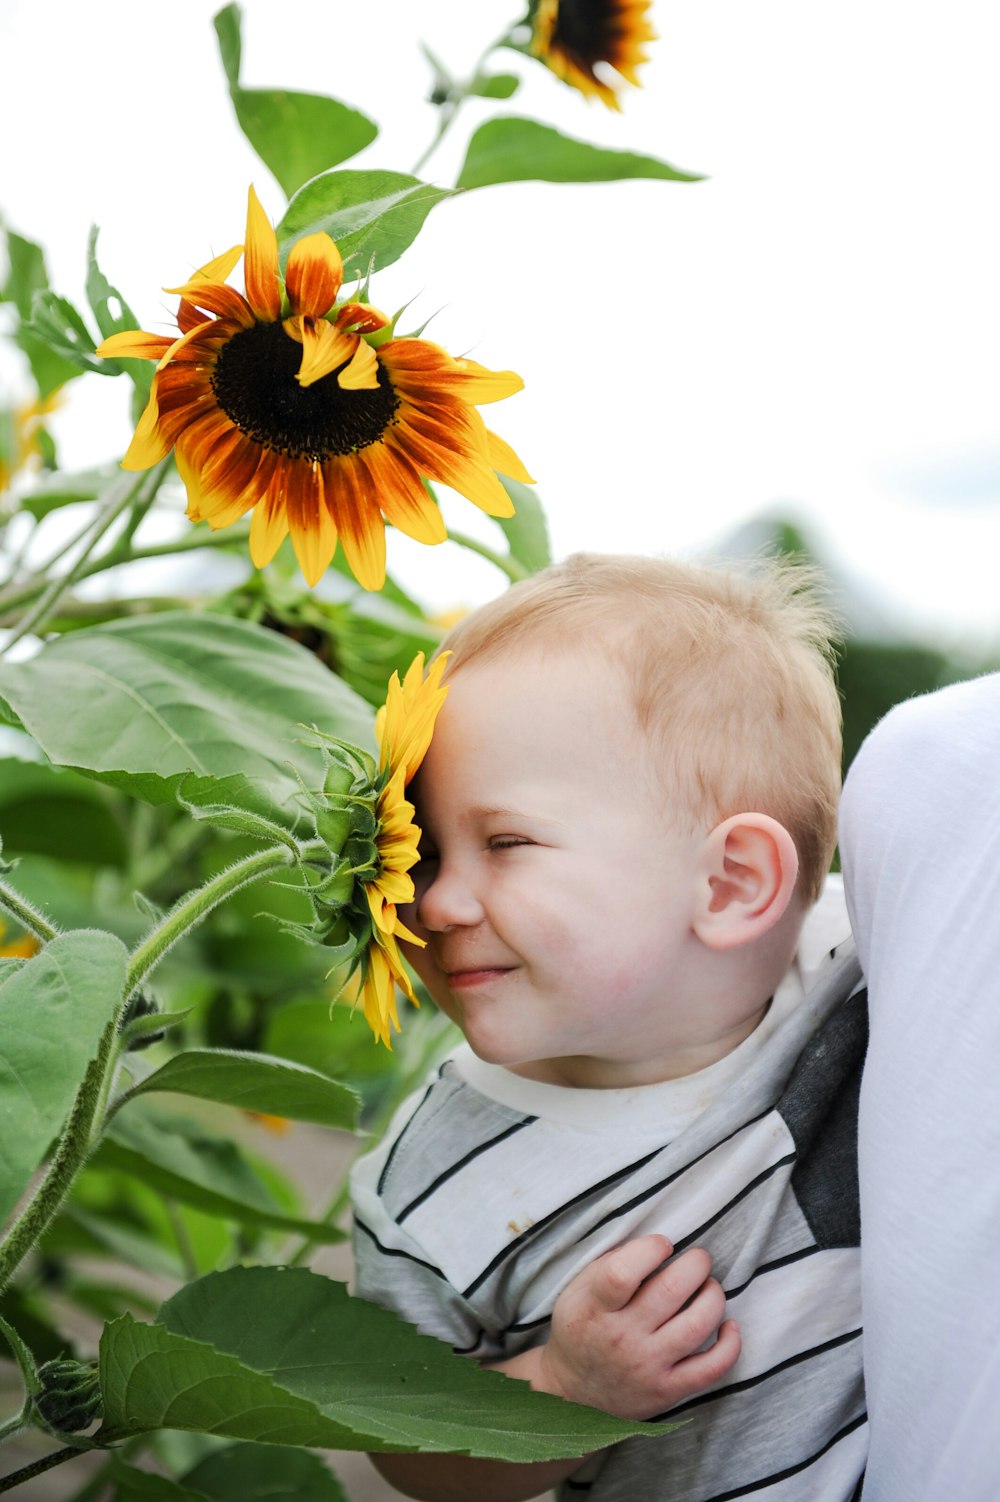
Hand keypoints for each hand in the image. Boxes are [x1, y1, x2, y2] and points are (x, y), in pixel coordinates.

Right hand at [536, 1234, 740, 1418]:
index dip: (650, 1249)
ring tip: (709, 1286)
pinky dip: (730, 1344)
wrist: (574, 1393)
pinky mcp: (668, 1390)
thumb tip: (654, 1245)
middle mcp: (622, 1337)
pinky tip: (728, 1325)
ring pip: (697, 1324)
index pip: (622, 1274)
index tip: (662, 1245)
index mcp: (596, 1308)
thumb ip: (610, 1264)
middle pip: (671, 1291)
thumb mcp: (578, 1291)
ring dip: (714, 1295)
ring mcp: (648, 1366)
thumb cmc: (581, 1329)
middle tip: (698, 1259)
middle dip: (695, 1263)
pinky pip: (712, 1368)